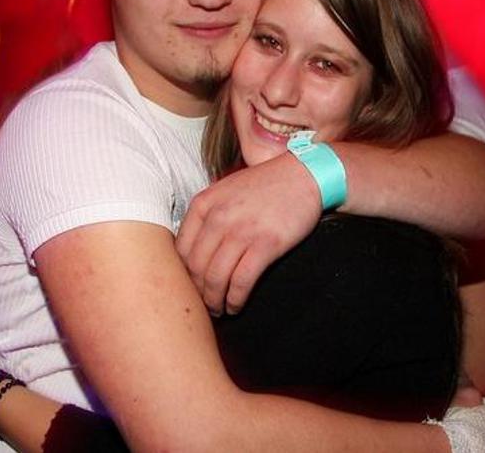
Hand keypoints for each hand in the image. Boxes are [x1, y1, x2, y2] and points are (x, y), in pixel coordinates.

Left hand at [175, 153, 320, 315]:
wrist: (304, 175)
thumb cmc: (266, 184)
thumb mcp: (226, 189)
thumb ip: (208, 213)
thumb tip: (193, 248)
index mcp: (204, 203)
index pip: (180, 249)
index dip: (183, 274)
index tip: (190, 286)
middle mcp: (218, 217)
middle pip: (195, 267)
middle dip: (197, 292)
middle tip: (203, 305)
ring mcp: (241, 231)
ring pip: (215, 278)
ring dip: (214, 301)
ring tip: (218, 310)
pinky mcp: (265, 244)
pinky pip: (241, 281)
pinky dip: (235, 299)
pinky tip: (236, 306)